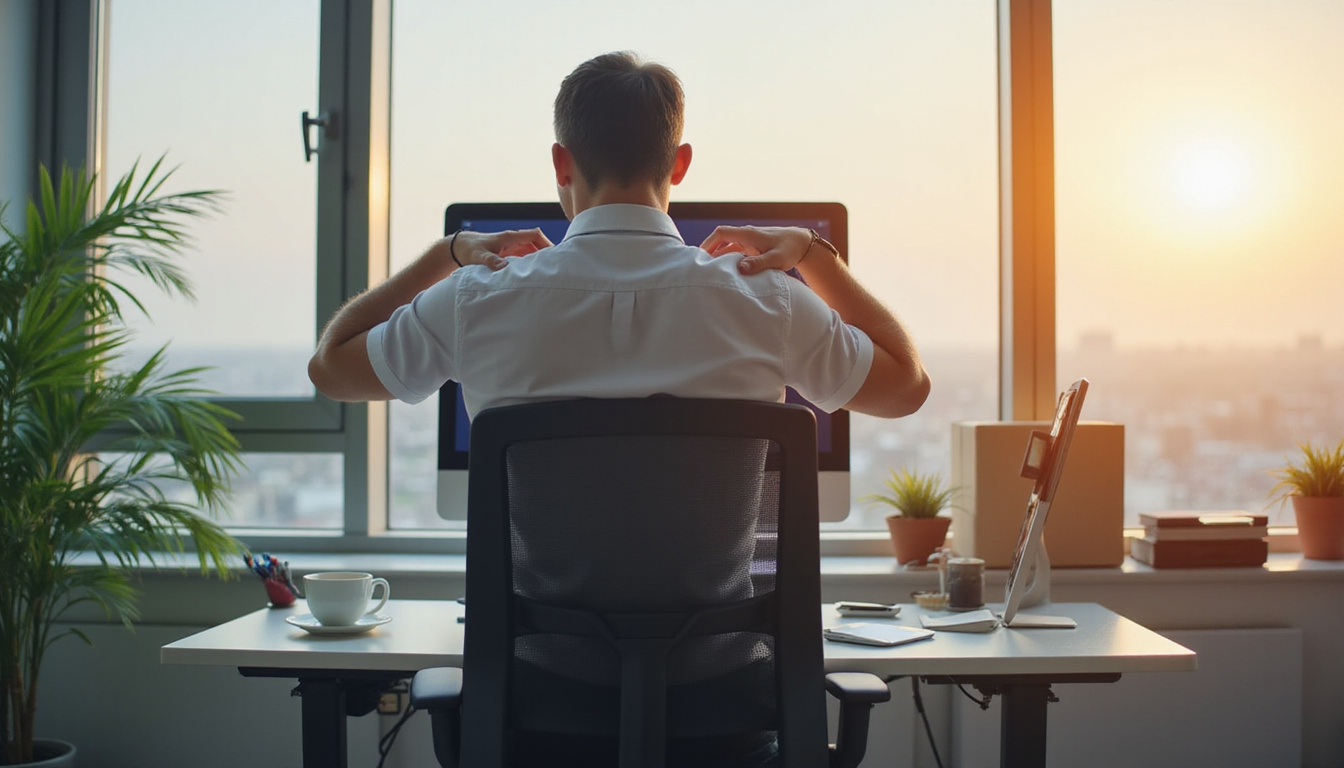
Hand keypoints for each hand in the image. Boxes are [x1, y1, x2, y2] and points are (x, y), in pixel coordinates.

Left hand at [451, 228, 552, 270]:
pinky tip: (535, 275)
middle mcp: (512, 241)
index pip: (534, 235)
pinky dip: (531, 264)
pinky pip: (525, 258)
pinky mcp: (508, 255)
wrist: (458, 248)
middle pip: (537, 243)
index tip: (555, 254)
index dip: (546, 242)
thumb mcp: (478, 256)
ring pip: (532, 251)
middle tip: (557, 266)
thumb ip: (490, 261)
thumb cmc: (468, 250)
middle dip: (547, 253)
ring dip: (540, 260)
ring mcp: (511, 248)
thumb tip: (504, 267)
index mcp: (509, 238)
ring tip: (549, 272)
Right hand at [699, 226, 814, 275]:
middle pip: (721, 239)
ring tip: (708, 270)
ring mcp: (748, 241)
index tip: (700, 255)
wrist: (802, 243)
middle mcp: (746, 235)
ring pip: (727, 246)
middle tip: (699, 265)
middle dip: (709, 250)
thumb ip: (759, 263)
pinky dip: (727, 258)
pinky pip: (734, 251)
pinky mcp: (752, 247)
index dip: (708, 243)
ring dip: (717, 255)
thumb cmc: (790, 250)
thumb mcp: (776, 259)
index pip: (722, 233)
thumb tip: (741, 268)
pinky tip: (724, 270)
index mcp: (748, 234)